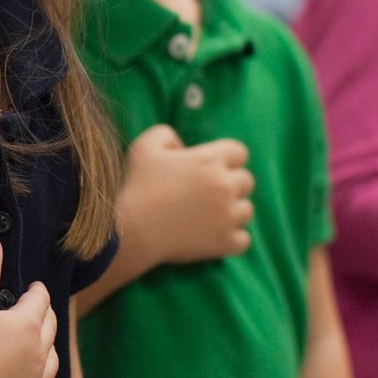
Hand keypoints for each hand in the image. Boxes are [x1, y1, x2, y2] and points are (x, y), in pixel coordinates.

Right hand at [0, 237, 59, 377]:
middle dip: (46, 318)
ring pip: (52, 367)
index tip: (34, 287)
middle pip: (50, 331)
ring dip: (50, 355)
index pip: (40, 301)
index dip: (37, 292)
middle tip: (38, 311)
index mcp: (28, 325)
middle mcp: (39, 355)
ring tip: (44, 349)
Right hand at [114, 126, 253, 270]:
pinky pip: (243, 239)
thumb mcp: (145, 146)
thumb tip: (182, 147)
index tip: (210, 168)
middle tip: (207, 193)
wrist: (131, 230)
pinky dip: (231, 238)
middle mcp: (225, 186)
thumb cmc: (136, 186)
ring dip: (233, 211)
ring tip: (209, 215)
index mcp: (210, 160)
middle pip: (246, 181)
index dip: (226, 158)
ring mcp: (228, 216)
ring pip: (246, 210)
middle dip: (230, 184)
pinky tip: (213, 235)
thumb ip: (166, 134)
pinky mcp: (224, 242)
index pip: (239, 152)